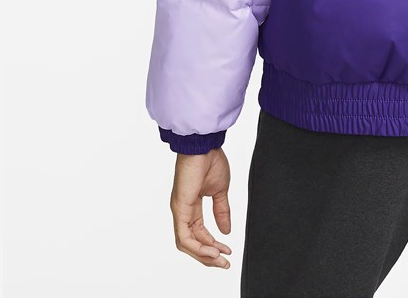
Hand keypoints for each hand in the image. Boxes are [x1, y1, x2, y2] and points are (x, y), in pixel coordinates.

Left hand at [170, 148, 232, 269]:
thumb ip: (222, 211)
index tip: (227, 251)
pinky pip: (184, 236)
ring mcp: (179, 210)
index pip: (199, 233)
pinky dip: (197, 246)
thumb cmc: (210, 160)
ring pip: (186, 243)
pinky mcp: (179, 208)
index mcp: (191, 206)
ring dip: (203, 254)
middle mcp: (183, 211)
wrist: (205, 145)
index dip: (213, 245)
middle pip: (192, 243)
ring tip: (219, 259)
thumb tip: (226, 230)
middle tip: (225, 263)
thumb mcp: (220, 191)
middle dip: (208, 256)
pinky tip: (211, 250)